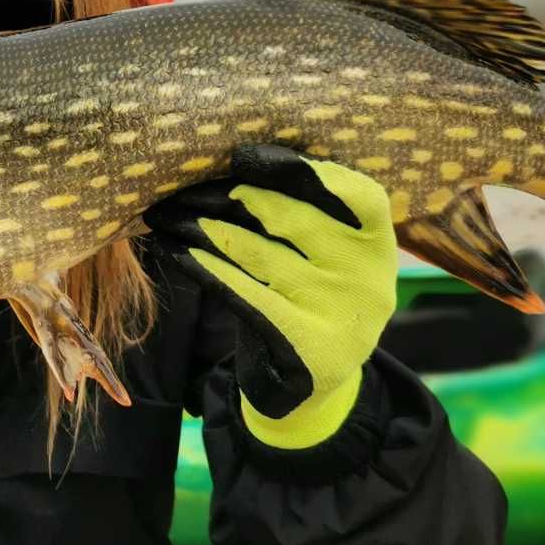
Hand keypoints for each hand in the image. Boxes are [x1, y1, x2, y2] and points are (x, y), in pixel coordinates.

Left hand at [145, 144, 396, 447]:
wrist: (307, 386)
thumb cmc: (308, 296)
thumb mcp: (323, 256)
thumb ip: (303, 212)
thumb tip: (238, 160)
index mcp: (379, 245)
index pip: (359, 195)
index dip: (301, 170)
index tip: (245, 158)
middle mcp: (367, 278)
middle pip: (293, 219)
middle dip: (230, 196)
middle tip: (183, 186)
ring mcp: (339, 314)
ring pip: (258, 253)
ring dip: (203, 228)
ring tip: (166, 213)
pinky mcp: (305, 346)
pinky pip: (244, 294)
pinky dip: (205, 268)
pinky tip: (175, 250)